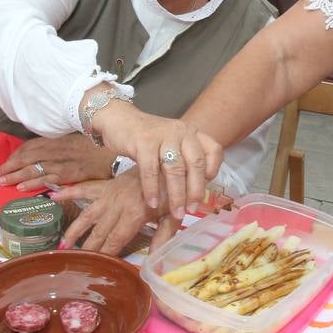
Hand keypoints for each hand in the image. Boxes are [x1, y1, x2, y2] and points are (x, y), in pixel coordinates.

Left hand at [0, 134, 114, 188]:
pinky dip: (33, 182)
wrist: (116, 153)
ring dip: (16, 175)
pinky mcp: (71, 173)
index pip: (31, 146)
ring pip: (34, 167)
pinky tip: (22, 187)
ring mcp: (63, 161)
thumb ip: (62, 151)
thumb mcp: (77, 145)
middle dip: (10, 166)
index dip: (16, 155)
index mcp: (58, 141)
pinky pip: (48, 178)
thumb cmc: (99, 150)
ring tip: (2, 182)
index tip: (4, 163)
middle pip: (28, 156)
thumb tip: (47, 160)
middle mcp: (57, 150)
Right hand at [57, 170, 171, 254]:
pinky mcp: (106, 186)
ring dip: (74, 230)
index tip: (96, 267)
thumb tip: (155, 262)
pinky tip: (53, 197)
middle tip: (75, 264)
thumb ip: (163, 237)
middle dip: (88, 248)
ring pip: (87, 215)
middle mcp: (117, 205)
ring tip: (63, 246)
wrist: (164, 162)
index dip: (106, 254)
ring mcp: (109, 195)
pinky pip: (85, 189)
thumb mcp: (172, 215)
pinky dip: (69, 193)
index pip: (116, 239)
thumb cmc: (170, 191)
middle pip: (99, 232)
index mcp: (134, 214)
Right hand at [90, 98, 223, 218]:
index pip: (214, 150)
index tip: (206, 188)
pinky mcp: (144, 140)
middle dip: (195, 190)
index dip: (213, 170)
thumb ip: (184, 161)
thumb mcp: (171, 145)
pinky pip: (151, 169)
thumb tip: (195, 191)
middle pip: (196, 163)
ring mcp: (164, 135)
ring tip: (175, 212)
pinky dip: (152, 189)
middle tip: (191, 210)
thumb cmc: (147, 139)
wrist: (119, 119)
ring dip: (176, 194)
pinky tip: (152, 203)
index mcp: (192, 133)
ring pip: (175, 169)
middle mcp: (182, 131)